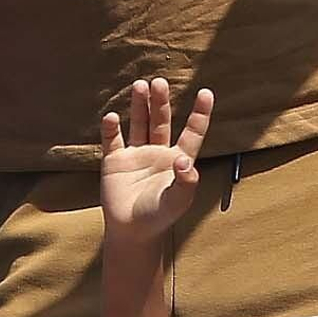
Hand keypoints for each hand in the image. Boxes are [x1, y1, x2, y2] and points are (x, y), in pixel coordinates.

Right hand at [101, 78, 214, 240]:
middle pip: (161, 121)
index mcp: (178, 160)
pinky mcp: (115, 161)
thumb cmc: (159, 217)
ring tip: (140, 85)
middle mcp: (158, 152)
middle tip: (159, 82)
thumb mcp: (177, 201)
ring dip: (140, 105)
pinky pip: (113, 140)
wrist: (132, 233)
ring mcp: (136, 155)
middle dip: (161, 102)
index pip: (192, 132)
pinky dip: (111, 128)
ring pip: (139, 123)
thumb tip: (185, 159)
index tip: (206, 92)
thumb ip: (185, 182)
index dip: (200, 113)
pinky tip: (112, 117)